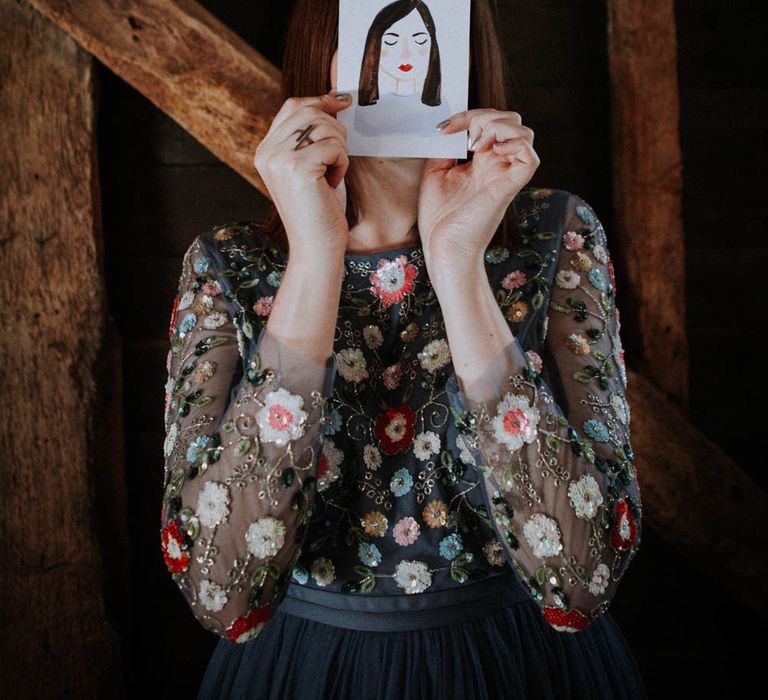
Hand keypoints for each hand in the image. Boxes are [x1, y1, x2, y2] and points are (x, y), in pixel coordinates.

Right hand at [254, 90, 352, 258]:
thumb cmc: (320, 211)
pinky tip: (332, 184)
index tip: (342, 101)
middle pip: (309, 111)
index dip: (320, 100)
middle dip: (334, 130)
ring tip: (331, 176)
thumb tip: (334, 100)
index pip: (292, 106)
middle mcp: (267, 151)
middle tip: (337, 158)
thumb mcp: (310, 168)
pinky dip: (341, 164)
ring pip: (324, 126)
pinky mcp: (298, 167)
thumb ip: (310, 138)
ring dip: (339, 150)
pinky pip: (334, 146)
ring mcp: (279, 158)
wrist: (316, 248)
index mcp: (265, 151)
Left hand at [417, 109, 539, 269]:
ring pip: (525, 133)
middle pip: (511, 120)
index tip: (443, 128)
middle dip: (486, 116)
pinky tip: (491, 153)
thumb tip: (449, 128)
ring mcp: (505, 176)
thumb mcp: (435, 173)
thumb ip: (445, 149)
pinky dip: (513, 144)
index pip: (489, 123)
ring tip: (477, 146)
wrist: (443, 248)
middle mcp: (497, 166)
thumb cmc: (440, 220)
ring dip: (498, 127)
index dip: (468, 116)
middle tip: (465, 139)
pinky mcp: (510, 187)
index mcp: (481, 163)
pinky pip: (530, 156)